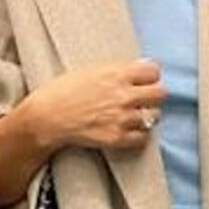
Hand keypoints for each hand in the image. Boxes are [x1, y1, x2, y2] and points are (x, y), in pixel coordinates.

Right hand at [28, 59, 167, 151]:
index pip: (154, 71)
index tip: (143, 80)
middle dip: (152, 95)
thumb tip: (141, 69)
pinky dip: (138, 135)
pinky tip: (127, 130)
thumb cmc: (63, 91)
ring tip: (132, 115)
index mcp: (117, 74)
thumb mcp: (92, 70)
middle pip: (161, 94)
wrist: (47, 117)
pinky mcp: (117, 138)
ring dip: (146, 115)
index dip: (149, 76)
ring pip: (154, 116)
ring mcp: (122, 118)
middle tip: (143, 99)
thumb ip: (118, 70)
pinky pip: (143, 138)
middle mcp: (123, 95)